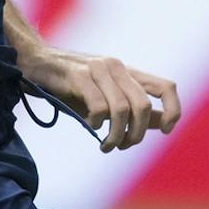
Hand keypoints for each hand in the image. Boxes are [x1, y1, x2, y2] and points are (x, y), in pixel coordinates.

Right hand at [19, 45, 182, 152]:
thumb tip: (163, 123)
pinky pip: (98, 106)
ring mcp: (98, 69)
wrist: (36, 63)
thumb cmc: (73, 86)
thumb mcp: (107, 97)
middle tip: (123, 145)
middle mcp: (117, 67)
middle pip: (143, 106)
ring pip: (122, 109)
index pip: (166, 87)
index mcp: (129, 72)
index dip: (172, 110)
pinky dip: (97, 123)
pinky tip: (91, 126)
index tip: (166, 130)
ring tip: (106, 145)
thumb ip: (134, 108)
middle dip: (137, 134)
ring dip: (116, 135)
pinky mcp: (78, 75)